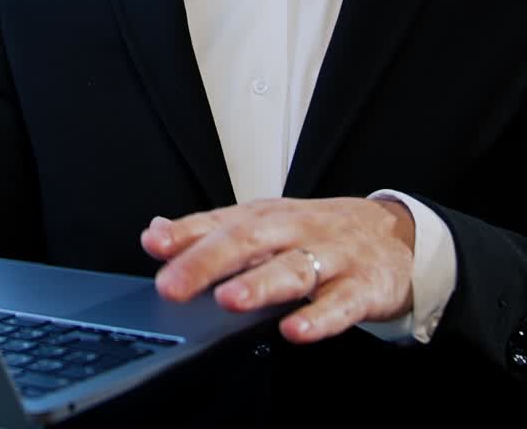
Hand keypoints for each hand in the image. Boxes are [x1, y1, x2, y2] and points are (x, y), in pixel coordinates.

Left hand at [139, 197, 415, 343]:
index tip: (154, 245)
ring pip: (292, 269)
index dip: (184, 233)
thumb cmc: (316, 232)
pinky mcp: (363, 288)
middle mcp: (293, 230)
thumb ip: (208, 232)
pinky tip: (294, 330)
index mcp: (264, 216)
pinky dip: (318, 318)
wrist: (394, 235)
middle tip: (173, 285)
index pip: (218, 222)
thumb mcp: (263, 224)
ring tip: (228, 300)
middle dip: (207, 263)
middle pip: (247, 241)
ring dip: (259, 284)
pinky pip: (340, 304)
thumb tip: (156, 233)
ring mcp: (329, 258)